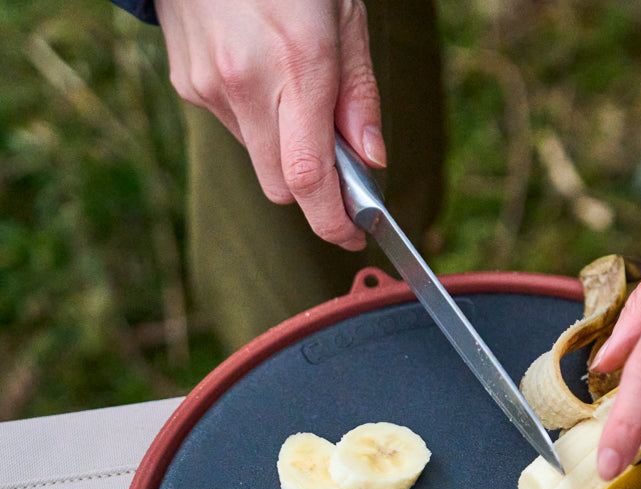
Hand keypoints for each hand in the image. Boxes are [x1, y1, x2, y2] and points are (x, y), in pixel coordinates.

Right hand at [156, 0, 383, 249]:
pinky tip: (259, 75)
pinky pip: (234, 130)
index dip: (334, 222)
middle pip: (283, 187)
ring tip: (292, 91)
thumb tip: (371, 160)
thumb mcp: (345, 16)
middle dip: (313, 189)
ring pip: (260, 160)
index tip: (354, 235)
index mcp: (299, 63)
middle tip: (337, 163)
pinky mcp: (188, 84)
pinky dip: (256, 121)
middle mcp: (248, 81)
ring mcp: (210, 85)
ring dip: (284, 149)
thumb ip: (360, 95)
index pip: (310, 178)